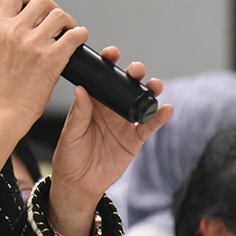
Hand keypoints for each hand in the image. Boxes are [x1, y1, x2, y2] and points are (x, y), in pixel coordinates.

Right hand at [0, 0, 87, 184]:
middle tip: (56, 22)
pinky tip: (78, 41)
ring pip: (60, 15)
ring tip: (67, 34)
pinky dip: (80, 35)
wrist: (5, 110)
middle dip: (52, 9)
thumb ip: (9, 30)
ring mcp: (33, 44)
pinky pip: (75, 35)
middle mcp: (14, 31)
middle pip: (41, 0)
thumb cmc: (3, 85)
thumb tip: (28, 16)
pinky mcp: (51, 58)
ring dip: (68, 22)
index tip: (35, 3)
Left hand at [47, 47, 172, 235]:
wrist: (78, 183)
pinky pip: (149, 126)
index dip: (107, 64)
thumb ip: (78, 113)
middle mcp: (110, 108)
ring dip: (149, 91)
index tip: (111, 53)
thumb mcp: (70, 133)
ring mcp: (124, 123)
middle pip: (125, 86)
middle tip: (136, 69)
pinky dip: (159, 117)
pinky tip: (166, 109)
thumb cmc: (69, 154)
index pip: (101, 79)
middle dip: (132, 74)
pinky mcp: (134, 139)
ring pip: (140, 102)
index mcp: (92, 102)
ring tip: (154, 84)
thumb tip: (81, 89)